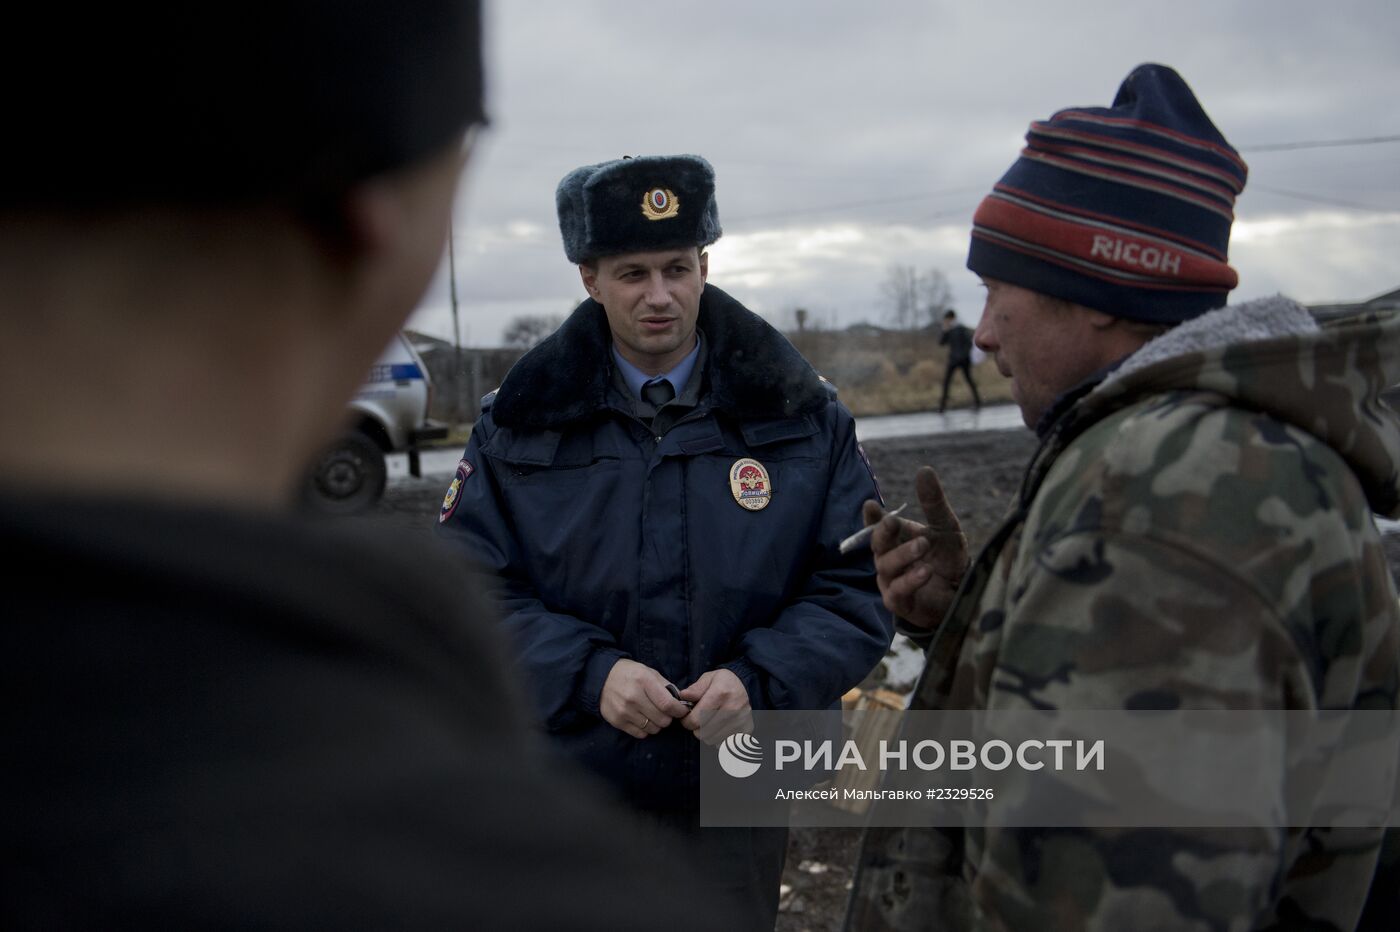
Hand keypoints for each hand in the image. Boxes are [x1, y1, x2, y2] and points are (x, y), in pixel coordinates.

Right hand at [599, 659, 692, 738]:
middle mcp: (633, 697)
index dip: (679, 711)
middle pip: (662, 720)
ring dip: (656, 724)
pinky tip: (642, 719)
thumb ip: (666, 686)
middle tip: (665, 712)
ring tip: (652, 714)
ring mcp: (624, 711)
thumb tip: (680, 702)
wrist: (601, 678)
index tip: (681, 711)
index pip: (668, 704)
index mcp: (644, 681)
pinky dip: (645, 729)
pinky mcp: (617, 721)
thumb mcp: (649, 672)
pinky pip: (640, 734)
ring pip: (653, 729)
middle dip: (668, 718)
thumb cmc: (630, 674)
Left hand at [678, 669, 752, 745]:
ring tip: (709, 724)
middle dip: (696, 728)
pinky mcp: (746, 729)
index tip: (687, 718)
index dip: (686, 721)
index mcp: (720, 693)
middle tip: (698, 721)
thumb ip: (695, 689)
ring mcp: (741, 720)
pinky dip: (719, 739)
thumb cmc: (723, 683)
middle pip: (703, 732)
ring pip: (712, 740)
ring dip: (707, 735)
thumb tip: (683, 696)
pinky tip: (720, 729)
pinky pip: (725, 744)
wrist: (746, 687)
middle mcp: (733, 708)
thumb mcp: (708, 678)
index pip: (696, 719)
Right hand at [861, 465, 968, 629]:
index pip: (876, 524)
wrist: (961, 593)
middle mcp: (887, 557)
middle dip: (884, 532)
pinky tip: (924, 571)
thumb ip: (933, 503)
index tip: (870, 506)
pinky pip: (898, 591)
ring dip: (903, 554)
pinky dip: (909, 580)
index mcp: (895, 538)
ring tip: (923, 545)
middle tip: (894, 521)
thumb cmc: (947, 557)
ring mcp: (890, 580)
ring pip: (886, 566)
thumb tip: (924, 470)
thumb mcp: (945, 527)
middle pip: (877, 544)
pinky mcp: (899, 602)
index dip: (871, 517)